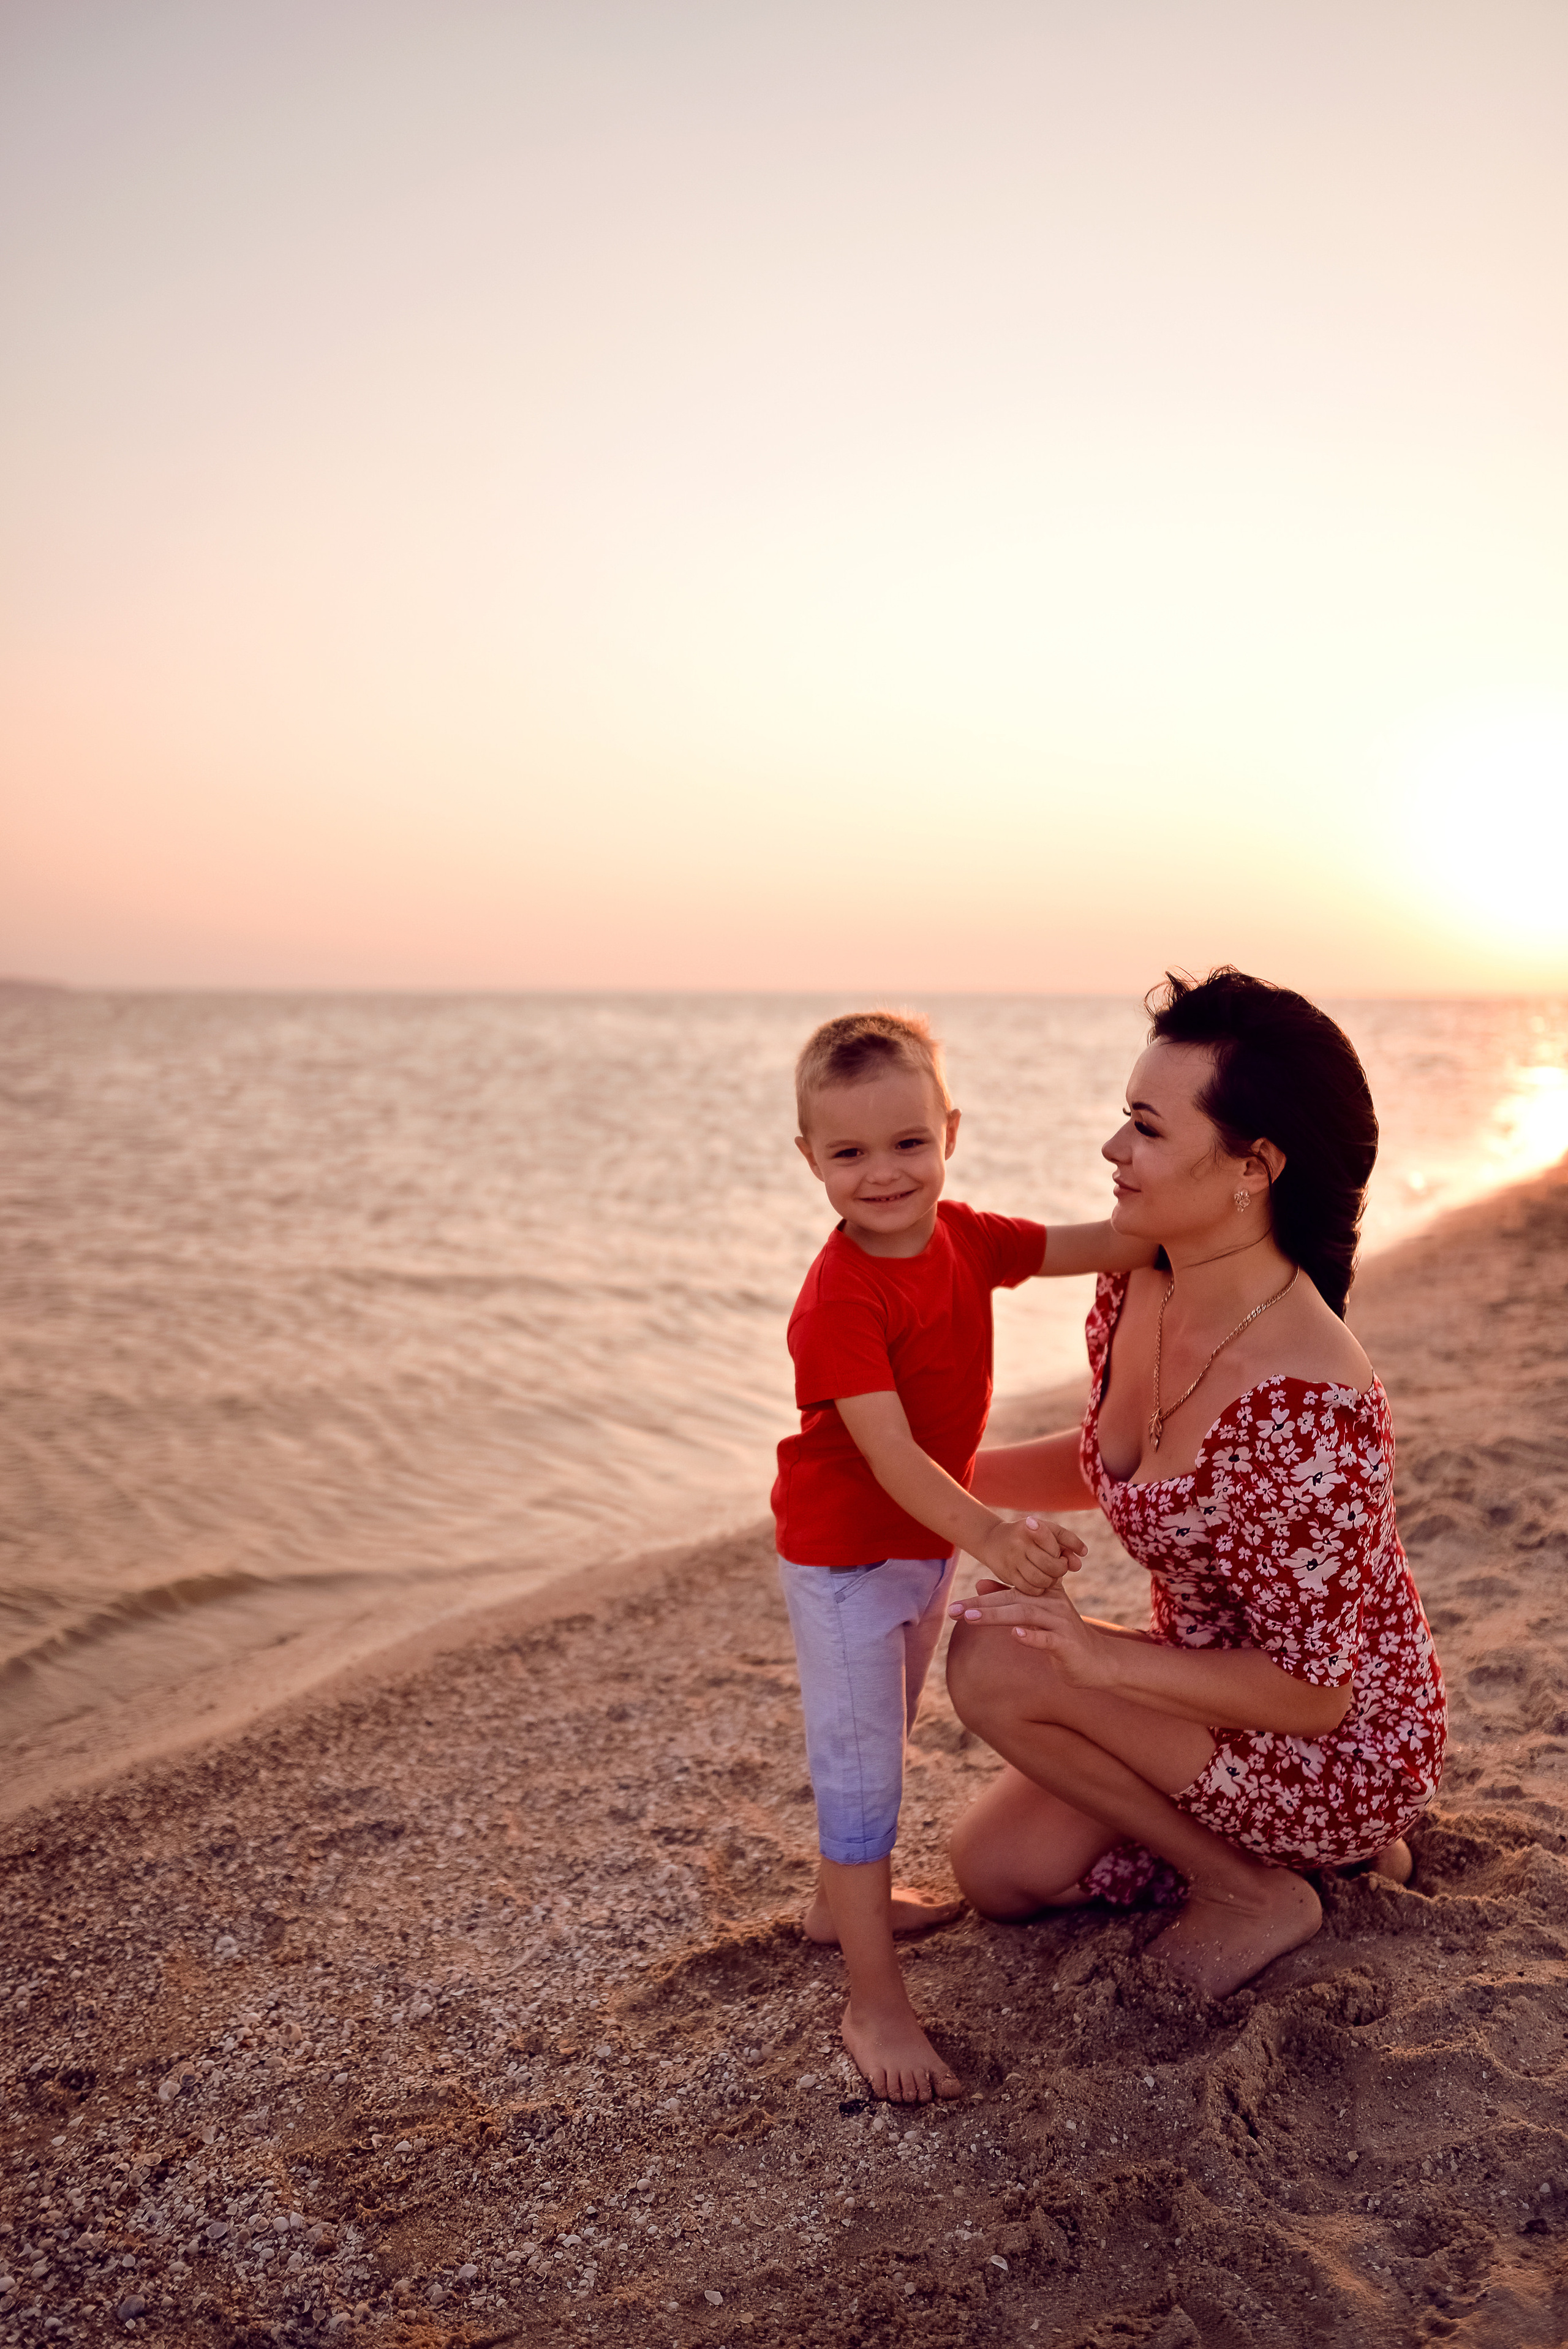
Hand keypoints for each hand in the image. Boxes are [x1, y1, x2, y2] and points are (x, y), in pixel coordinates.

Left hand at [947, 1577, 1106, 1684]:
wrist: (1099, 1661)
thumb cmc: (1064, 1638)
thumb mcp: (1037, 1616)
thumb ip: (1011, 1598)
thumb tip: (980, 1583)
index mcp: (1044, 1593)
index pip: (1008, 1591)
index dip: (980, 1595)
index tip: (952, 1604)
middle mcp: (1052, 1603)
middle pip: (1013, 1599)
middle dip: (981, 1604)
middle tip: (953, 1611)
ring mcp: (1061, 1622)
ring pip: (1025, 1614)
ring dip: (997, 1615)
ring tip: (971, 1617)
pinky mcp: (1067, 1643)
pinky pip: (1048, 1638)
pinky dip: (1031, 1637)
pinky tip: (1014, 1635)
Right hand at [973, 1513, 1085, 1596]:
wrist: (992, 1539)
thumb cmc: (1027, 1535)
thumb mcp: (1046, 1530)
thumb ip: (1067, 1543)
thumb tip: (1080, 1560)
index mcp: (1033, 1527)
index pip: (1056, 1546)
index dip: (1065, 1556)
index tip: (1063, 1557)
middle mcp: (1021, 1543)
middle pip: (1051, 1565)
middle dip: (1060, 1570)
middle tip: (1058, 1568)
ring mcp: (1012, 1559)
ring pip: (1040, 1579)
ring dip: (1050, 1581)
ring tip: (1049, 1575)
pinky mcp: (1007, 1574)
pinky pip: (1029, 1588)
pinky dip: (1038, 1589)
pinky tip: (1038, 1583)